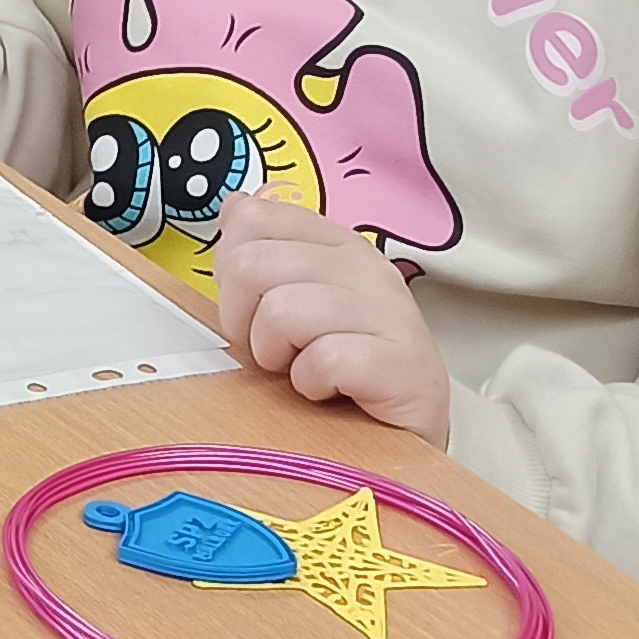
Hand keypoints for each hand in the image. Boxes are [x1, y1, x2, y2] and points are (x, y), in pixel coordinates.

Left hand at [210, 192, 452, 444]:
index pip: (254, 218)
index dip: (230, 269)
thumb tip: (235, 206)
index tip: (253, 307)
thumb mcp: (295, 304)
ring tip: (305, 370)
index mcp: (336, 245)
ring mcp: (388, 311)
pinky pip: (323, 358)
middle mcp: (365, 267)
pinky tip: (330, 389)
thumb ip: (264, 253)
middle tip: (276, 350)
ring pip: (280, 311)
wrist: (408, 431)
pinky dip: (311, 383)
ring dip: (277, 355)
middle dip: (243, 320)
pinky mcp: (402, 360)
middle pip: (251, 265)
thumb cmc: (346, 368)